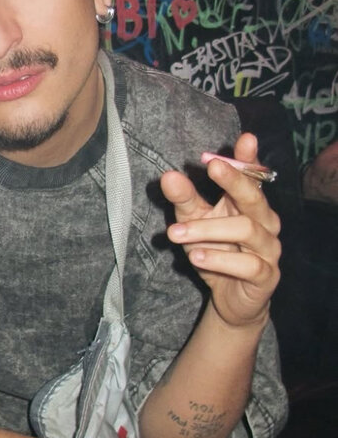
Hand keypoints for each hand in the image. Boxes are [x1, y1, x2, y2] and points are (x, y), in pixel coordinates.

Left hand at [161, 133, 280, 328]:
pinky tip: (196, 256)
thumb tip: (168, 176)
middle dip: (234, 180)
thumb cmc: (214, 251)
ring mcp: (269, 249)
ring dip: (208, 229)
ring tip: (175, 233)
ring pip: (246, 230)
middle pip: (254, 197)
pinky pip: (249, 265)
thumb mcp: (193, 221)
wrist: (229, 298)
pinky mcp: (266, 276)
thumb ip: (184, 199)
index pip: (254, 176)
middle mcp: (264, 222)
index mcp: (248, 203)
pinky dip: (220, 260)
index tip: (245, 139)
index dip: (249, 158)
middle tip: (212, 166)